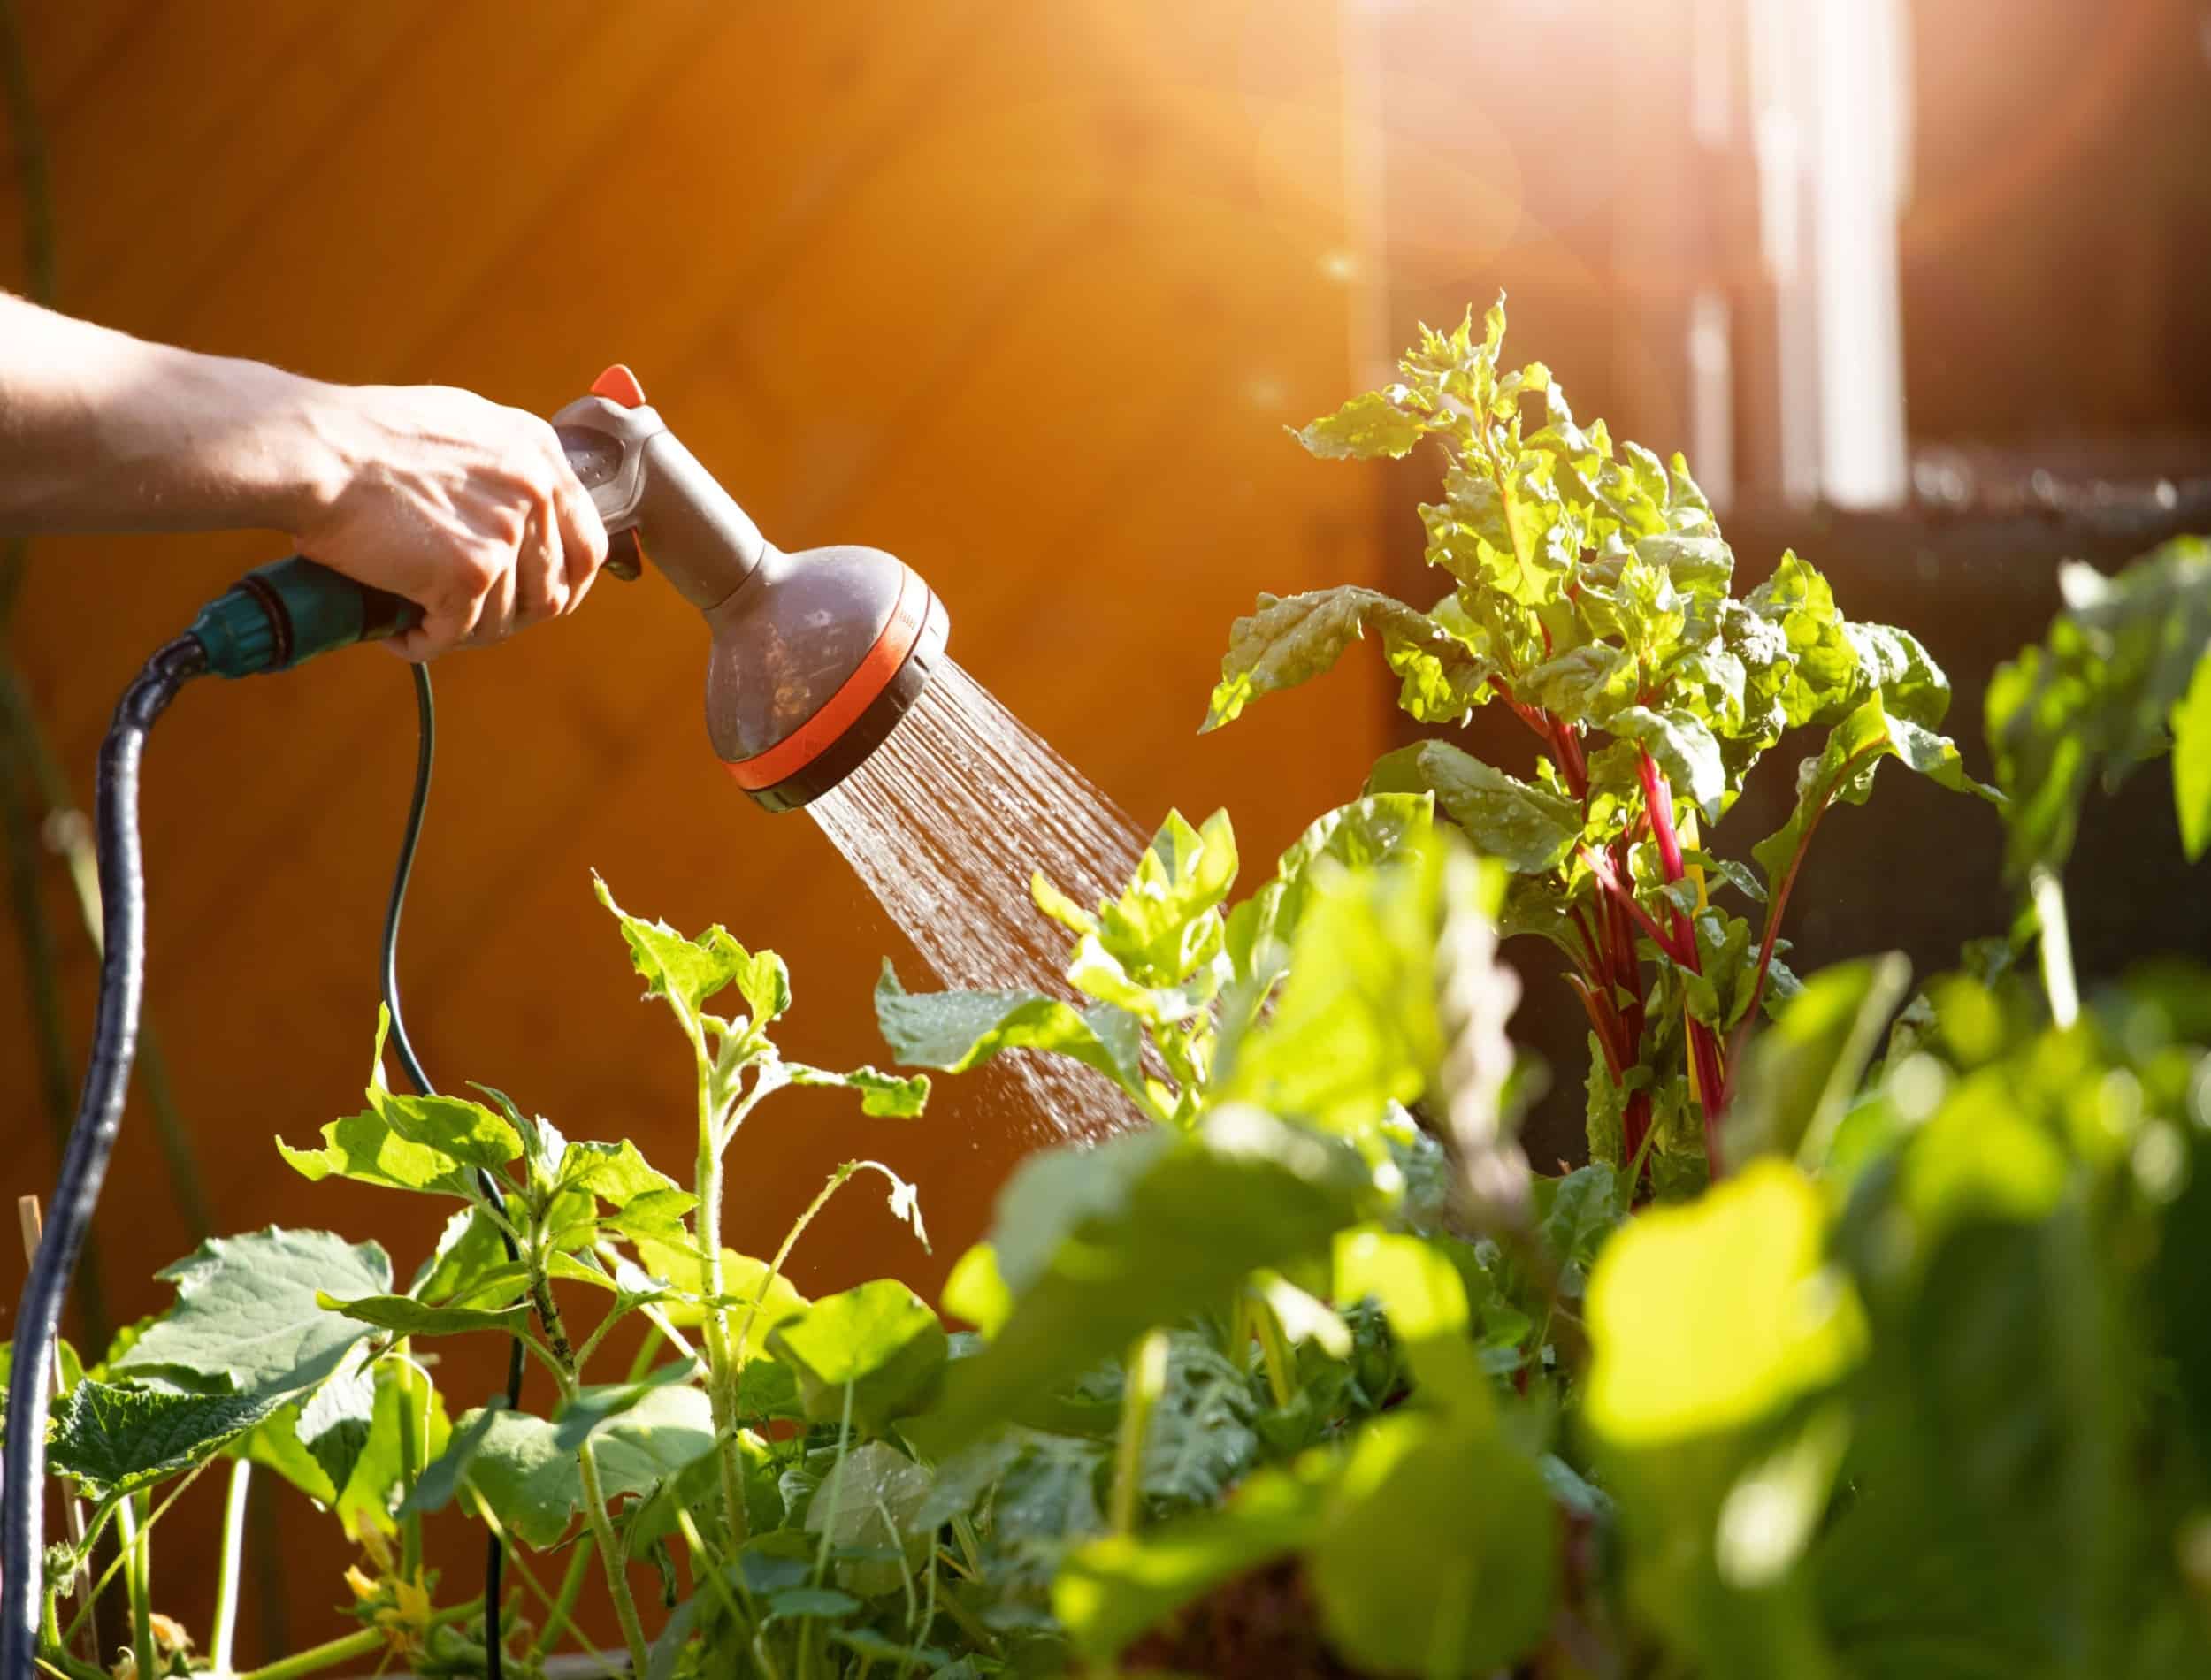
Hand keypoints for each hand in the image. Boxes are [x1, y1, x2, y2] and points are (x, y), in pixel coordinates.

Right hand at [289, 383, 608, 660]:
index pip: (586, 544)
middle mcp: (535, 491)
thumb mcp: (461, 425)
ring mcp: (507, 533)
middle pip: (552, 592)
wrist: (316, 450)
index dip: (565, 584)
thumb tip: (522, 511)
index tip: (537, 603)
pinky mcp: (470, 572)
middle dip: (512, 618)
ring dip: (463, 632)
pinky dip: (425, 643)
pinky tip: (400, 634)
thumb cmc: (366, 436)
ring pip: (503, 619)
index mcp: (540, 454)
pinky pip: (457, 633)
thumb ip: (504, 465)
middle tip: (469, 620)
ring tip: (422, 622)